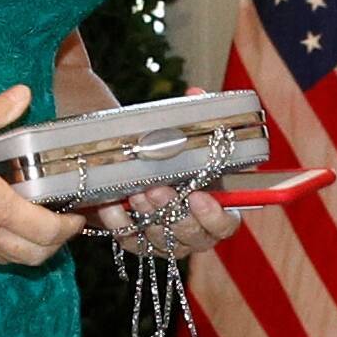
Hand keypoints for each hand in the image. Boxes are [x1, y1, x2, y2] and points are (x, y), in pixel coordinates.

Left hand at [90, 83, 244, 255]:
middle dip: (173, 211)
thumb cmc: (180, 155)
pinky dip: (119, 222)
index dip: (214, 215)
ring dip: (148, 215)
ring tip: (137, 191)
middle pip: (191, 235)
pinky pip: (129, 239)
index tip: (198, 194)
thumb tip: (195, 95)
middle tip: (157, 188)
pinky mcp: (139, 242)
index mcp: (218, 210)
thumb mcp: (193, 137)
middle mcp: (195, 232)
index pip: (225, 225)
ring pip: (161, 239)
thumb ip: (199, 117)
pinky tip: (111, 204)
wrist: (151, 167)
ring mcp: (167, 241)